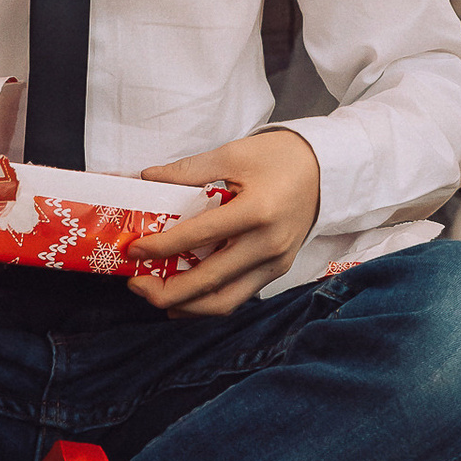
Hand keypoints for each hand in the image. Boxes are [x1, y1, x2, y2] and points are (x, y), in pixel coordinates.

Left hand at [125, 128, 321, 317]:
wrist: (326, 169)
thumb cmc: (279, 157)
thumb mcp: (232, 154)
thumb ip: (187, 170)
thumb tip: (145, 178)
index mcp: (257, 211)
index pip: (198, 237)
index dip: (161, 247)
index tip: (134, 251)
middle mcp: (268, 244)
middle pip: (210, 282)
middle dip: (166, 290)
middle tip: (136, 284)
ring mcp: (275, 262)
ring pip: (225, 301)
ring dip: (186, 306)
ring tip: (156, 295)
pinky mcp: (277, 271)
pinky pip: (238, 296)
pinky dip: (208, 302)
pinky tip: (184, 299)